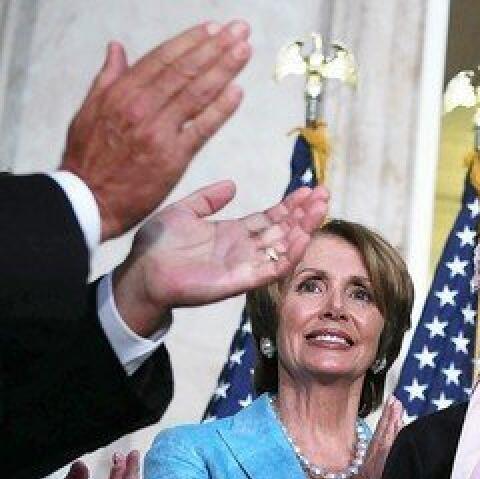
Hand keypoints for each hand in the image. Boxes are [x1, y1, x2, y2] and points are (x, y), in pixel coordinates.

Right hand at [59, 21, 251, 240]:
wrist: (88, 199)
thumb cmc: (88, 157)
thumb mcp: (89, 109)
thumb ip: (108, 77)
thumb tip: (117, 48)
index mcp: (121, 93)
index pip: (163, 59)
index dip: (191, 41)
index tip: (213, 29)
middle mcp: (141, 107)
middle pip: (185, 71)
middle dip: (215, 48)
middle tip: (240, 30)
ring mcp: (158, 132)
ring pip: (196, 93)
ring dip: (224, 69)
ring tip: (244, 51)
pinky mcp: (172, 158)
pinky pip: (202, 128)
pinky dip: (221, 109)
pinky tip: (238, 91)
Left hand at [112, 181, 330, 335]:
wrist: (142, 272)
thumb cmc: (157, 246)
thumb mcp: (183, 211)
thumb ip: (207, 199)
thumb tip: (232, 184)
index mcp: (233, 233)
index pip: (271, 218)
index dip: (290, 205)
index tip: (309, 190)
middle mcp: (244, 249)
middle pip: (284, 230)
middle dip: (305, 213)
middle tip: (325, 195)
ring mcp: (245, 265)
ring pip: (284, 247)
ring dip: (304, 229)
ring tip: (320, 210)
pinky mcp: (242, 280)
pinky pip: (272, 269)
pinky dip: (290, 255)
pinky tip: (303, 238)